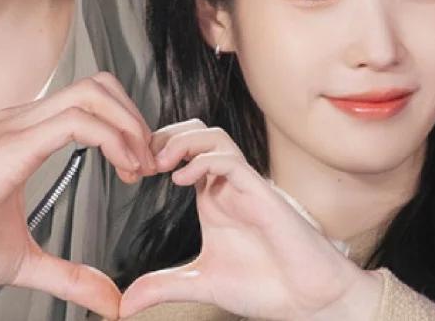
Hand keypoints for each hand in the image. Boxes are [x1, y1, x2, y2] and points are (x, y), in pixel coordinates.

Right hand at [0, 73, 155, 318]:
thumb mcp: (21, 262)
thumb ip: (67, 275)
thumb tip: (108, 298)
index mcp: (16, 136)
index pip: (86, 103)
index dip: (124, 127)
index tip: (140, 169)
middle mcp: (16, 121)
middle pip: (97, 86)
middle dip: (135, 118)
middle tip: (149, 164)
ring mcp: (11, 127)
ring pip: (91, 94)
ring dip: (130, 126)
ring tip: (141, 167)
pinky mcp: (10, 145)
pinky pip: (78, 121)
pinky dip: (114, 138)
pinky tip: (124, 168)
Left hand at [119, 121, 381, 320]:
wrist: (308, 301)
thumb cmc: (266, 287)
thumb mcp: (200, 283)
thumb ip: (163, 286)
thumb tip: (126, 302)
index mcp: (211, 198)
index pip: (181, 151)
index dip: (152, 152)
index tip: (130, 171)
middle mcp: (226, 186)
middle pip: (195, 131)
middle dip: (164, 136)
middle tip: (141, 159)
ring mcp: (244, 186)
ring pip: (213, 136)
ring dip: (182, 141)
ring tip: (160, 163)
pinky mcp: (261, 194)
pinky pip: (230, 160)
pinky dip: (203, 161)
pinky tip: (183, 180)